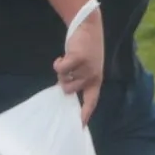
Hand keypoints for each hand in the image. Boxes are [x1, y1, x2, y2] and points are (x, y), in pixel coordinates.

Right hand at [53, 8, 105, 122]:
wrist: (89, 27)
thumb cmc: (85, 49)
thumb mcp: (86, 67)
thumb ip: (79, 79)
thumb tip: (65, 91)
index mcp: (96, 80)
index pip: (91, 101)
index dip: (85, 114)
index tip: (80, 126)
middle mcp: (92, 76)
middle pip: (69, 90)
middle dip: (63, 81)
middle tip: (66, 70)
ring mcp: (86, 68)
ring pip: (63, 79)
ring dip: (61, 70)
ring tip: (68, 60)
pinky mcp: (78, 58)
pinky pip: (61, 68)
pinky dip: (58, 64)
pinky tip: (61, 57)